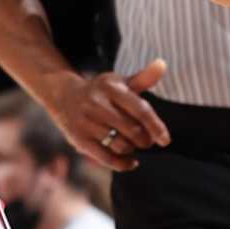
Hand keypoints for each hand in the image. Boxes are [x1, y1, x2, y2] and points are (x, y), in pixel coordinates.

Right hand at [51, 60, 167, 171]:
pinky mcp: (79, 139)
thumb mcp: (119, 82)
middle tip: (146, 141)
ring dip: (132, 149)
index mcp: (111, 88)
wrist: (64, 96)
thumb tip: (162, 64)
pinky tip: (131, 162)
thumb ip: (143, 78)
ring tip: (131, 144)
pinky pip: (107, 158)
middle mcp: (97, 104)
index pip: (140, 109)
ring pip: (121, 145)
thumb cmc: (101, 92)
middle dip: (145, 140)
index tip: (165, 140)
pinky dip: (123, 163)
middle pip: (132, 130)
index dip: (155, 126)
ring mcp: (86, 122)